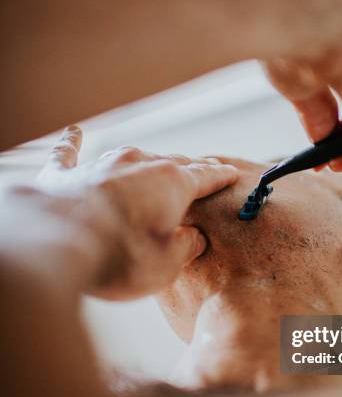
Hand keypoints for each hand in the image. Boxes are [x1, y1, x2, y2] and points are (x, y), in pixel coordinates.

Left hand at [32, 125, 237, 298]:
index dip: (220, 176)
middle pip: (170, 163)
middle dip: (187, 169)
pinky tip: (74, 131)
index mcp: (172, 183)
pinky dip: (73, 144)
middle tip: (199, 170)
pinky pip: (70, 153)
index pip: (205, 176)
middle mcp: (139, 164)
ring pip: (131, 158)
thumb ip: (186, 246)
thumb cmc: (119, 256)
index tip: (230, 173)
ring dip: (144, 164)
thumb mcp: (168, 264)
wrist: (55, 243)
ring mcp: (100, 165)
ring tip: (154, 163)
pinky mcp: (64, 174)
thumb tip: (194, 237)